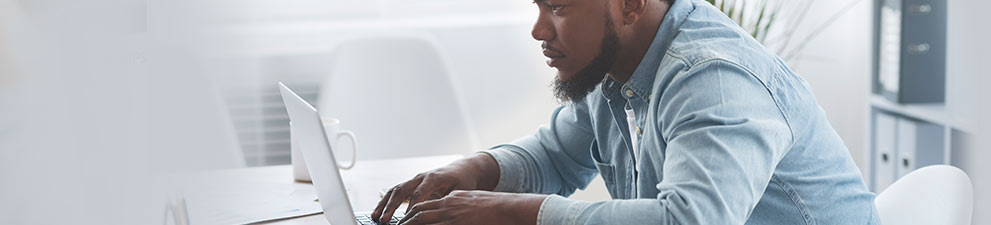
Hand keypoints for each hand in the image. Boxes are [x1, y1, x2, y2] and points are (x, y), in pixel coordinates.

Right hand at [371, 153, 499, 222]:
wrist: (463, 169)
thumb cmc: (463, 181)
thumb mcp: (460, 192)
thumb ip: (448, 202)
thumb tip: (442, 213)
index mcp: (433, 178)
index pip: (418, 194)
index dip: (410, 208)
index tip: (404, 220)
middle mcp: (421, 177)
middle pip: (402, 191)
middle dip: (391, 207)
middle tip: (384, 221)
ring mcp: (414, 179)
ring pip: (395, 190)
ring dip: (384, 204)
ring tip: (375, 217)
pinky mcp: (411, 184)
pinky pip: (395, 192)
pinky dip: (385, 201)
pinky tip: (378, 212)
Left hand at [398, 190, 545, 224]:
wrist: (508, 207)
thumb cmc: (496, 208)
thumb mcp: (474, 204)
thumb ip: (462, 208)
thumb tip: (459, 216)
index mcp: (453, 198)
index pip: (427, 203)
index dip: (414, 212)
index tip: (406, 219)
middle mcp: (448, 204)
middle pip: (419, 210)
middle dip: (406, 219)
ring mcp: (451, 213)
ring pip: (422, 219)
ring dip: (408, 224)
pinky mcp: (455, 222)